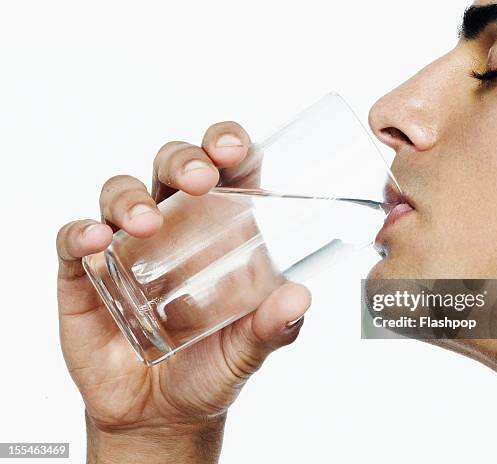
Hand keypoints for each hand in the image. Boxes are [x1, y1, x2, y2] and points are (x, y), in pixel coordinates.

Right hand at [56, 122, 310, 462]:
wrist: (162, 414)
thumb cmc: (211, 367)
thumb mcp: (250, 348)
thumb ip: (275, 327)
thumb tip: (300, 298)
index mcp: (220, 231)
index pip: (224, 170)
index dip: (226, 144)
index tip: (233, 149)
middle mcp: (175, 228)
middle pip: (172, 166)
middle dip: (183, 159)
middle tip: (199, 178)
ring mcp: (128, 247)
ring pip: (122, 193)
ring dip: (131, 197)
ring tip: (146, 224)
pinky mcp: (87, 274)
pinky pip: (74, 239)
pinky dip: (81, 232)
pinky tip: (96, 241)